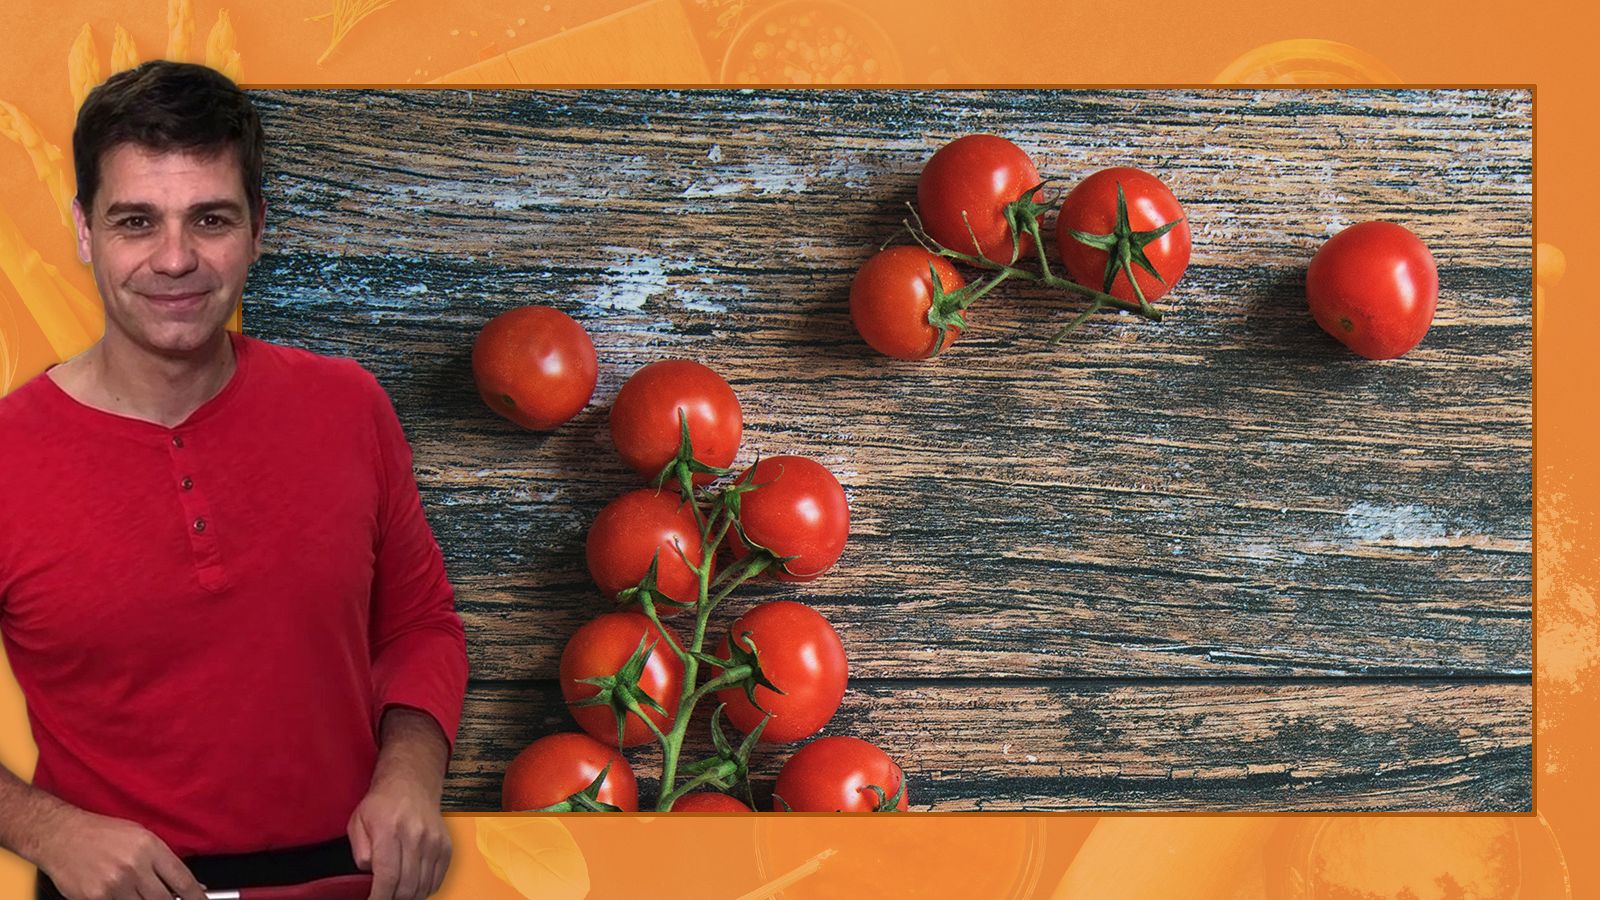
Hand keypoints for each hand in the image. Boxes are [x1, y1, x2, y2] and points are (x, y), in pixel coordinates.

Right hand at [35, 809, 205, 899]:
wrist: (61, 835)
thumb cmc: (101, 833)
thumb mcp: (140, 836)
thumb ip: (162, 861)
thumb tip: (185, 884)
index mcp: (149, 848)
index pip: (182, 880)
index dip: (196, 896)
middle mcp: (134, 866)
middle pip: (165, 899)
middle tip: (170, 899)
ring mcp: (114, 884)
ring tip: (139, 892)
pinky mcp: (96, 897)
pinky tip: (121, 895)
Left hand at [348, 778, 449, 899]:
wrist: (411, 783)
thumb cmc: (382, 803)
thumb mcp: (357, 822)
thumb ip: (360, 852)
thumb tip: (371, 874)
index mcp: (389, 830)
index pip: (387, 877)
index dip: (380, 898)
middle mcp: (415, 836)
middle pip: (407, 886)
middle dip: (394, 899)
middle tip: (385, 897)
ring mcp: (434, 841)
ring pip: (423, 886)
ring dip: (410, 896)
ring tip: (398, 893)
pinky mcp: (446, 846)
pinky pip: (438, 879)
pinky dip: (426, 889)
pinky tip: (414, 886)